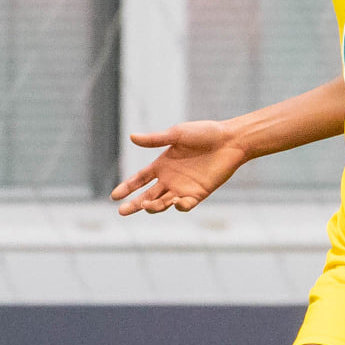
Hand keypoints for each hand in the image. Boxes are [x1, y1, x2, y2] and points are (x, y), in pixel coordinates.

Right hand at [110, 123, 248, 214]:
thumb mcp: (177, 134)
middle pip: (147, 196)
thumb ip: (155, 140)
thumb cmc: (204, 133)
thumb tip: (131, 137)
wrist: (230, 140)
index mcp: (162, 164)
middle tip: (122, 212)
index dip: (126, 187)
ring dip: (154, 206)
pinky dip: (179, 206)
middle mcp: (170, 179)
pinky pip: (185, 206)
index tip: (114, 196)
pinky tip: (176, 202)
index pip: (139, 179)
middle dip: (134, 205)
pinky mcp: (198, 194)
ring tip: (147, 204)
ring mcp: (183, 188)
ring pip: (163, 203)